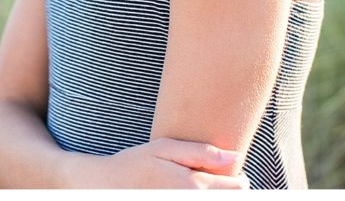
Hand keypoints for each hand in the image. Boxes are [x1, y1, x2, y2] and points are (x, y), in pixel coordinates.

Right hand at [80, 138, 249, 188]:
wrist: (105, 187)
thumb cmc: (133, 164)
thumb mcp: (163, 148)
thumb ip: (201, 152)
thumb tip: (236, 157)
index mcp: (193, 186)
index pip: (239, 188)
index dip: (238, 178)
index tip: (225, 171)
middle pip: (234, 200)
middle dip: (229, 190)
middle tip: (212, 179)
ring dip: (214, 195)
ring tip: (196, 186)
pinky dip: (199, 199)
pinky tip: (184, 192)